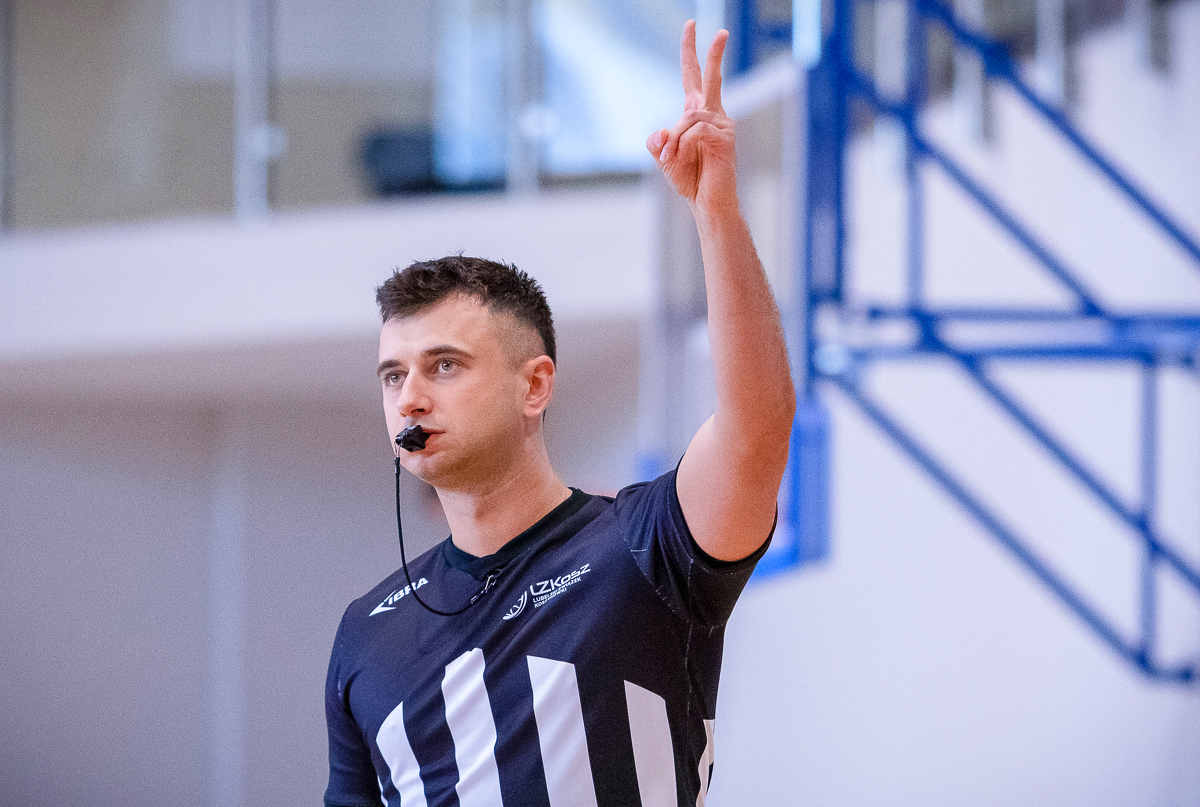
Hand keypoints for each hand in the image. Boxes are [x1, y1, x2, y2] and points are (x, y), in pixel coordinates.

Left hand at [646, 20, 736, 210]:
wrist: (707, 203)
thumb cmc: (689, 180)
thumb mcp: (665, 158)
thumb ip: (659, 142)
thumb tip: (660, 133)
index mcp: (697, 114)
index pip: (694, 76)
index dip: (690, 52)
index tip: (691, 26)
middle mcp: (712, 114)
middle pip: (710, 77)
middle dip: (711, 52)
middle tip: (714, 29)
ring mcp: (721, 124)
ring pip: (688, 119)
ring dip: (675, 143)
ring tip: (673, 162)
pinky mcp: (725, 137)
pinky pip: (694, 133)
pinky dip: (682, 148)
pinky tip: (686, 161)